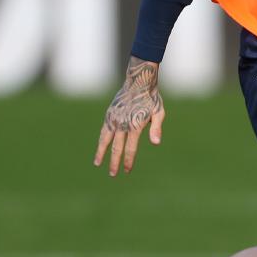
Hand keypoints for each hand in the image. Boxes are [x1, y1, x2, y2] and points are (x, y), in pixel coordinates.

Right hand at [94, 57, 163, 175]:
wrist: (139, 81)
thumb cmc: (152, 99)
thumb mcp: (159, 113)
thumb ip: (156, 129)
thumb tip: (156, 143)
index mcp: (135, 126)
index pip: (131, 148)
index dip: (129, 161)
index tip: (127, 170)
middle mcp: (122, 124)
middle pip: (116, 147)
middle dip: (114, 162)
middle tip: (112, 174)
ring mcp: (114, 118)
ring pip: (105, 139)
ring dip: (101, 152)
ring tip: (97, 163)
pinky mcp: (109, 114)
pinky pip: (103, 130)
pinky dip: (101, 140)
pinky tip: (100, 147)